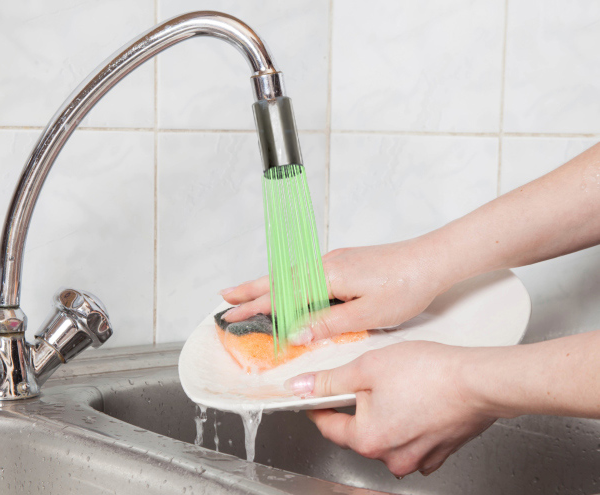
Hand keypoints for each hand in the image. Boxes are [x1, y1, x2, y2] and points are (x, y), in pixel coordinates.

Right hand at [220, 238, 450, 341]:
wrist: (432, 260)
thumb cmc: (406, 285)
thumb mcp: (366, 314)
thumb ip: (327, 323)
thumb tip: (294, 333)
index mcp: (328, 276)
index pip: (281, 296)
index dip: (254, 309)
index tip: (232, 318)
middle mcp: (326, 264)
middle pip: (277, 280)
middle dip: (248, 291)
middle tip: (224, 300)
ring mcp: (334, 261)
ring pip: (289, 275)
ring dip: (264, 285)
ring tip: (244, 293)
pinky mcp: (343, 263)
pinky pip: (304, 274)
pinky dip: (285, 283)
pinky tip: (284, 290)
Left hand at [286, 341, 495, 476]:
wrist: (479, 381)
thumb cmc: (430, 373)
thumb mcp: (367, 367)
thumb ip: (330, 381)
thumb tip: (302, 387)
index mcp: (368, 439)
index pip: (328, 425)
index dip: (318, 405)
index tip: (315, 394)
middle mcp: (391, 457)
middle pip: (358, 432)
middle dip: (357, 407)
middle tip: (367, 379)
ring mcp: (417, 458)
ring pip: (386, 436)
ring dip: (384, 415)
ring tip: (398, 387)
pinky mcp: (438, 453)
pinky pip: (412, 441)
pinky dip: (409, 424)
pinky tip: (416, 403)